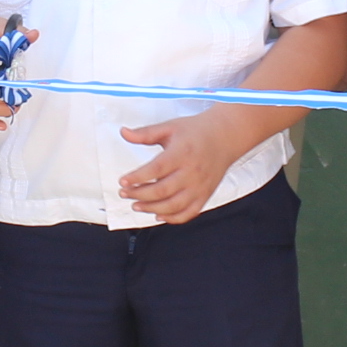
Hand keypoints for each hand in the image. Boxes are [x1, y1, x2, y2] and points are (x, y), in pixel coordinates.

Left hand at [116, 109, 245, 223]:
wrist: (224, 137)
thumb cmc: (195, 132)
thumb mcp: (169, 128)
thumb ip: (145, 133)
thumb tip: (123, 132)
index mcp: (181, 153)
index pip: (156, 169)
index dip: (137, 178)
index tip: (123, 181)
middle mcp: (192, 172)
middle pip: (162, 191)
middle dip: (139, 195)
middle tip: (125, 194)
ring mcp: (200, 186)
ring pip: (173, 205)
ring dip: (152, 208)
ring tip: (136, 205)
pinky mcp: (205, 195)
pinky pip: (189, 213)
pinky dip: (173, 218)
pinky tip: (159, 215)